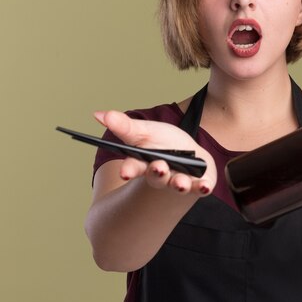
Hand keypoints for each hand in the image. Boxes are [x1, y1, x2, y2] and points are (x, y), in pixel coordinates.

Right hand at [93, 110, 216, 195]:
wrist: (190, 155)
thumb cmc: (164, 144)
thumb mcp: (144, 132)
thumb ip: (124, 126)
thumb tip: (98, 114)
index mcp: (145, 164)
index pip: (134, 168)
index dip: (129, 170)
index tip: (125, 172)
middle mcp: (162, 176)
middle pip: (157, 177)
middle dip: (157, 173)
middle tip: (158, 168)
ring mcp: (180, 182)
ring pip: (178, 184)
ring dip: (178, 183)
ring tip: (180, 183)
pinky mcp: (200, 184)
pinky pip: (201, 188)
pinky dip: (202, 187)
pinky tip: (204, 185)